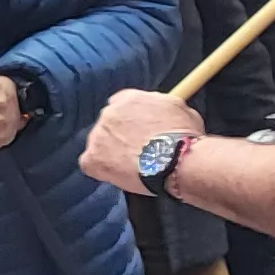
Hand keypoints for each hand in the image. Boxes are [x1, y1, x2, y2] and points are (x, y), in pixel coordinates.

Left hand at [82, 89, 206, 193]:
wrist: (176, 159)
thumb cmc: (184, 136)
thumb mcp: (179, 108)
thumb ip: (160, 106)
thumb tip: (159, 112)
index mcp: (129, 99)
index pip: (120, 103)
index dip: (129, 118)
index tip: (137, 129)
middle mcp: (109, 113)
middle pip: (108, 124)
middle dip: (119, 136)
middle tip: (137, 150)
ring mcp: (98, 136)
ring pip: (99, 144)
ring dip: (111, 153)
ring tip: (132, 166)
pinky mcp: (92, 158)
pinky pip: (91, 164)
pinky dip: (102, 170)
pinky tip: (119, 175)